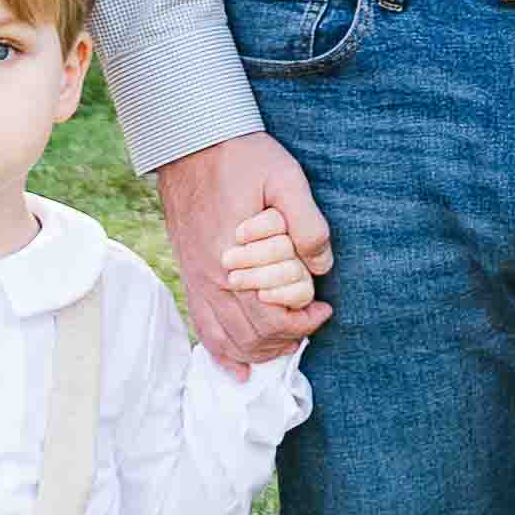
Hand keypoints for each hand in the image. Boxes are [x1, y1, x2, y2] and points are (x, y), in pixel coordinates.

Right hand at [159, 129, 331, 362]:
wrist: (191, 143)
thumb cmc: (241, 157)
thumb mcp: (285, 177)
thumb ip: (307, 222)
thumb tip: (321, 266)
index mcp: (236, 260)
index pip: (272, 318)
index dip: (304, 322)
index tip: (324, 308)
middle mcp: (212, 279)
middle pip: (252, 337)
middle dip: (287, 338)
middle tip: (311, 320)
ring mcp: (197, 280)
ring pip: (229, 341)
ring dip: (261, 350)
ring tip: (287, 340)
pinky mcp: (190, 276)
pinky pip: (203, 328)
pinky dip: (222, 355)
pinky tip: (238, 371)